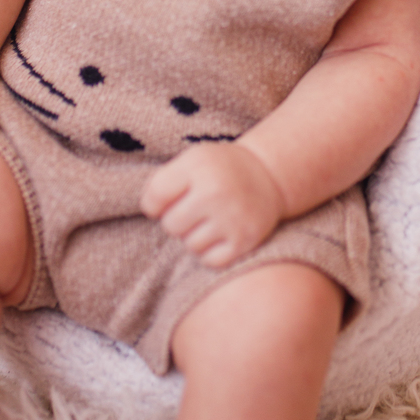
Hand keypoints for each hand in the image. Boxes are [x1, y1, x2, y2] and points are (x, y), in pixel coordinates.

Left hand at [140, 142, 285, 268]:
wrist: (269, 175)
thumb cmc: (221, 169)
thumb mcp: (193, 160)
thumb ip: (164, 181)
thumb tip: (149, 210)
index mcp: (198, 166)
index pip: (154, 199)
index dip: (154, 204)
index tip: (166, 201)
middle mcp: (215, 191)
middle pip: (171, 225)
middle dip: (177, 220)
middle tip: (194, 210)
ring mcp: (231, 217)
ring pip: (190, 245)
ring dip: (195, 236)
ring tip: (210, 220)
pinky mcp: (245, 239)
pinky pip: (209, 260)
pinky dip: (211, 252)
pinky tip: (220, 233)